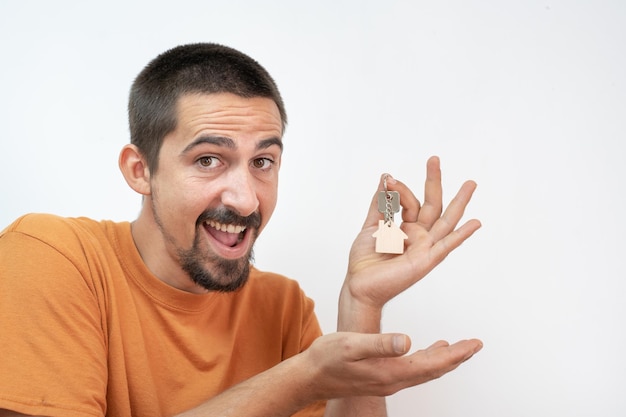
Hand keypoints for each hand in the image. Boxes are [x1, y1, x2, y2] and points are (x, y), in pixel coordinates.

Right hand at [304, 332, 482, 399]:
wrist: (310, 376)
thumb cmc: (327, 359)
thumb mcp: (351, 345)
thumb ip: (379, 344)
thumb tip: (407, 341)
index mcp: (390, 372)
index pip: (432, 364)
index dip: (455, 354)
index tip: (473, 344)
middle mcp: (393, 380)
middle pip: (434, 369)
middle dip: (457, 356)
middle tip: (475, 344)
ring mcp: (388, 379)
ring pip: (425, 370)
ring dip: (444, 358)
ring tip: (459, 347)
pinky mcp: (382, 376)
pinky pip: (413, 369)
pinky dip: (427, 358)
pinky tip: (428, 348)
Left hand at [340, 156, 480, 322]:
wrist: (359, 285)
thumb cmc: (365, 260)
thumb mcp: (371, 225)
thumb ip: (380, 203)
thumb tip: (385, 177)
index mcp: (406, 226)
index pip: (409, 200)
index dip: (400, 188)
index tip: (387, 179)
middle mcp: (419, 234)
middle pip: (432, 204)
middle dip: (433, 181)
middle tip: (434, 159)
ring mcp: (425, 246)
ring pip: (445, 221)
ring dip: (459, 202)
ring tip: (470, 184)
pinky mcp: (427, 260)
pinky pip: (447, 246)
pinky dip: (461, 235)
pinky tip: (475, 223)